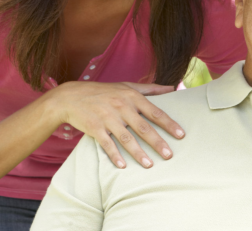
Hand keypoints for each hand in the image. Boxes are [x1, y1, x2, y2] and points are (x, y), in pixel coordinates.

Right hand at [50, 81, 183, 168]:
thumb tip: (173, 88)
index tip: (180, 135)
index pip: (154, 111)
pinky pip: (107, 144)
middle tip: (169, 155)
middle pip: (143, 127)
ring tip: (149, 165)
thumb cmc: (103, 91)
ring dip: (138, 153)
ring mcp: (107, 118)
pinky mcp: (95, 128)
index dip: (168, 124)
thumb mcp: (126, 85)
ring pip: (126, 138)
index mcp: (131, 96)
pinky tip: (123, 166)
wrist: (71, 96)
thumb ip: (150, 88)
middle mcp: (121, 106)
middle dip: (157, 142)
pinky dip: (114, 155)